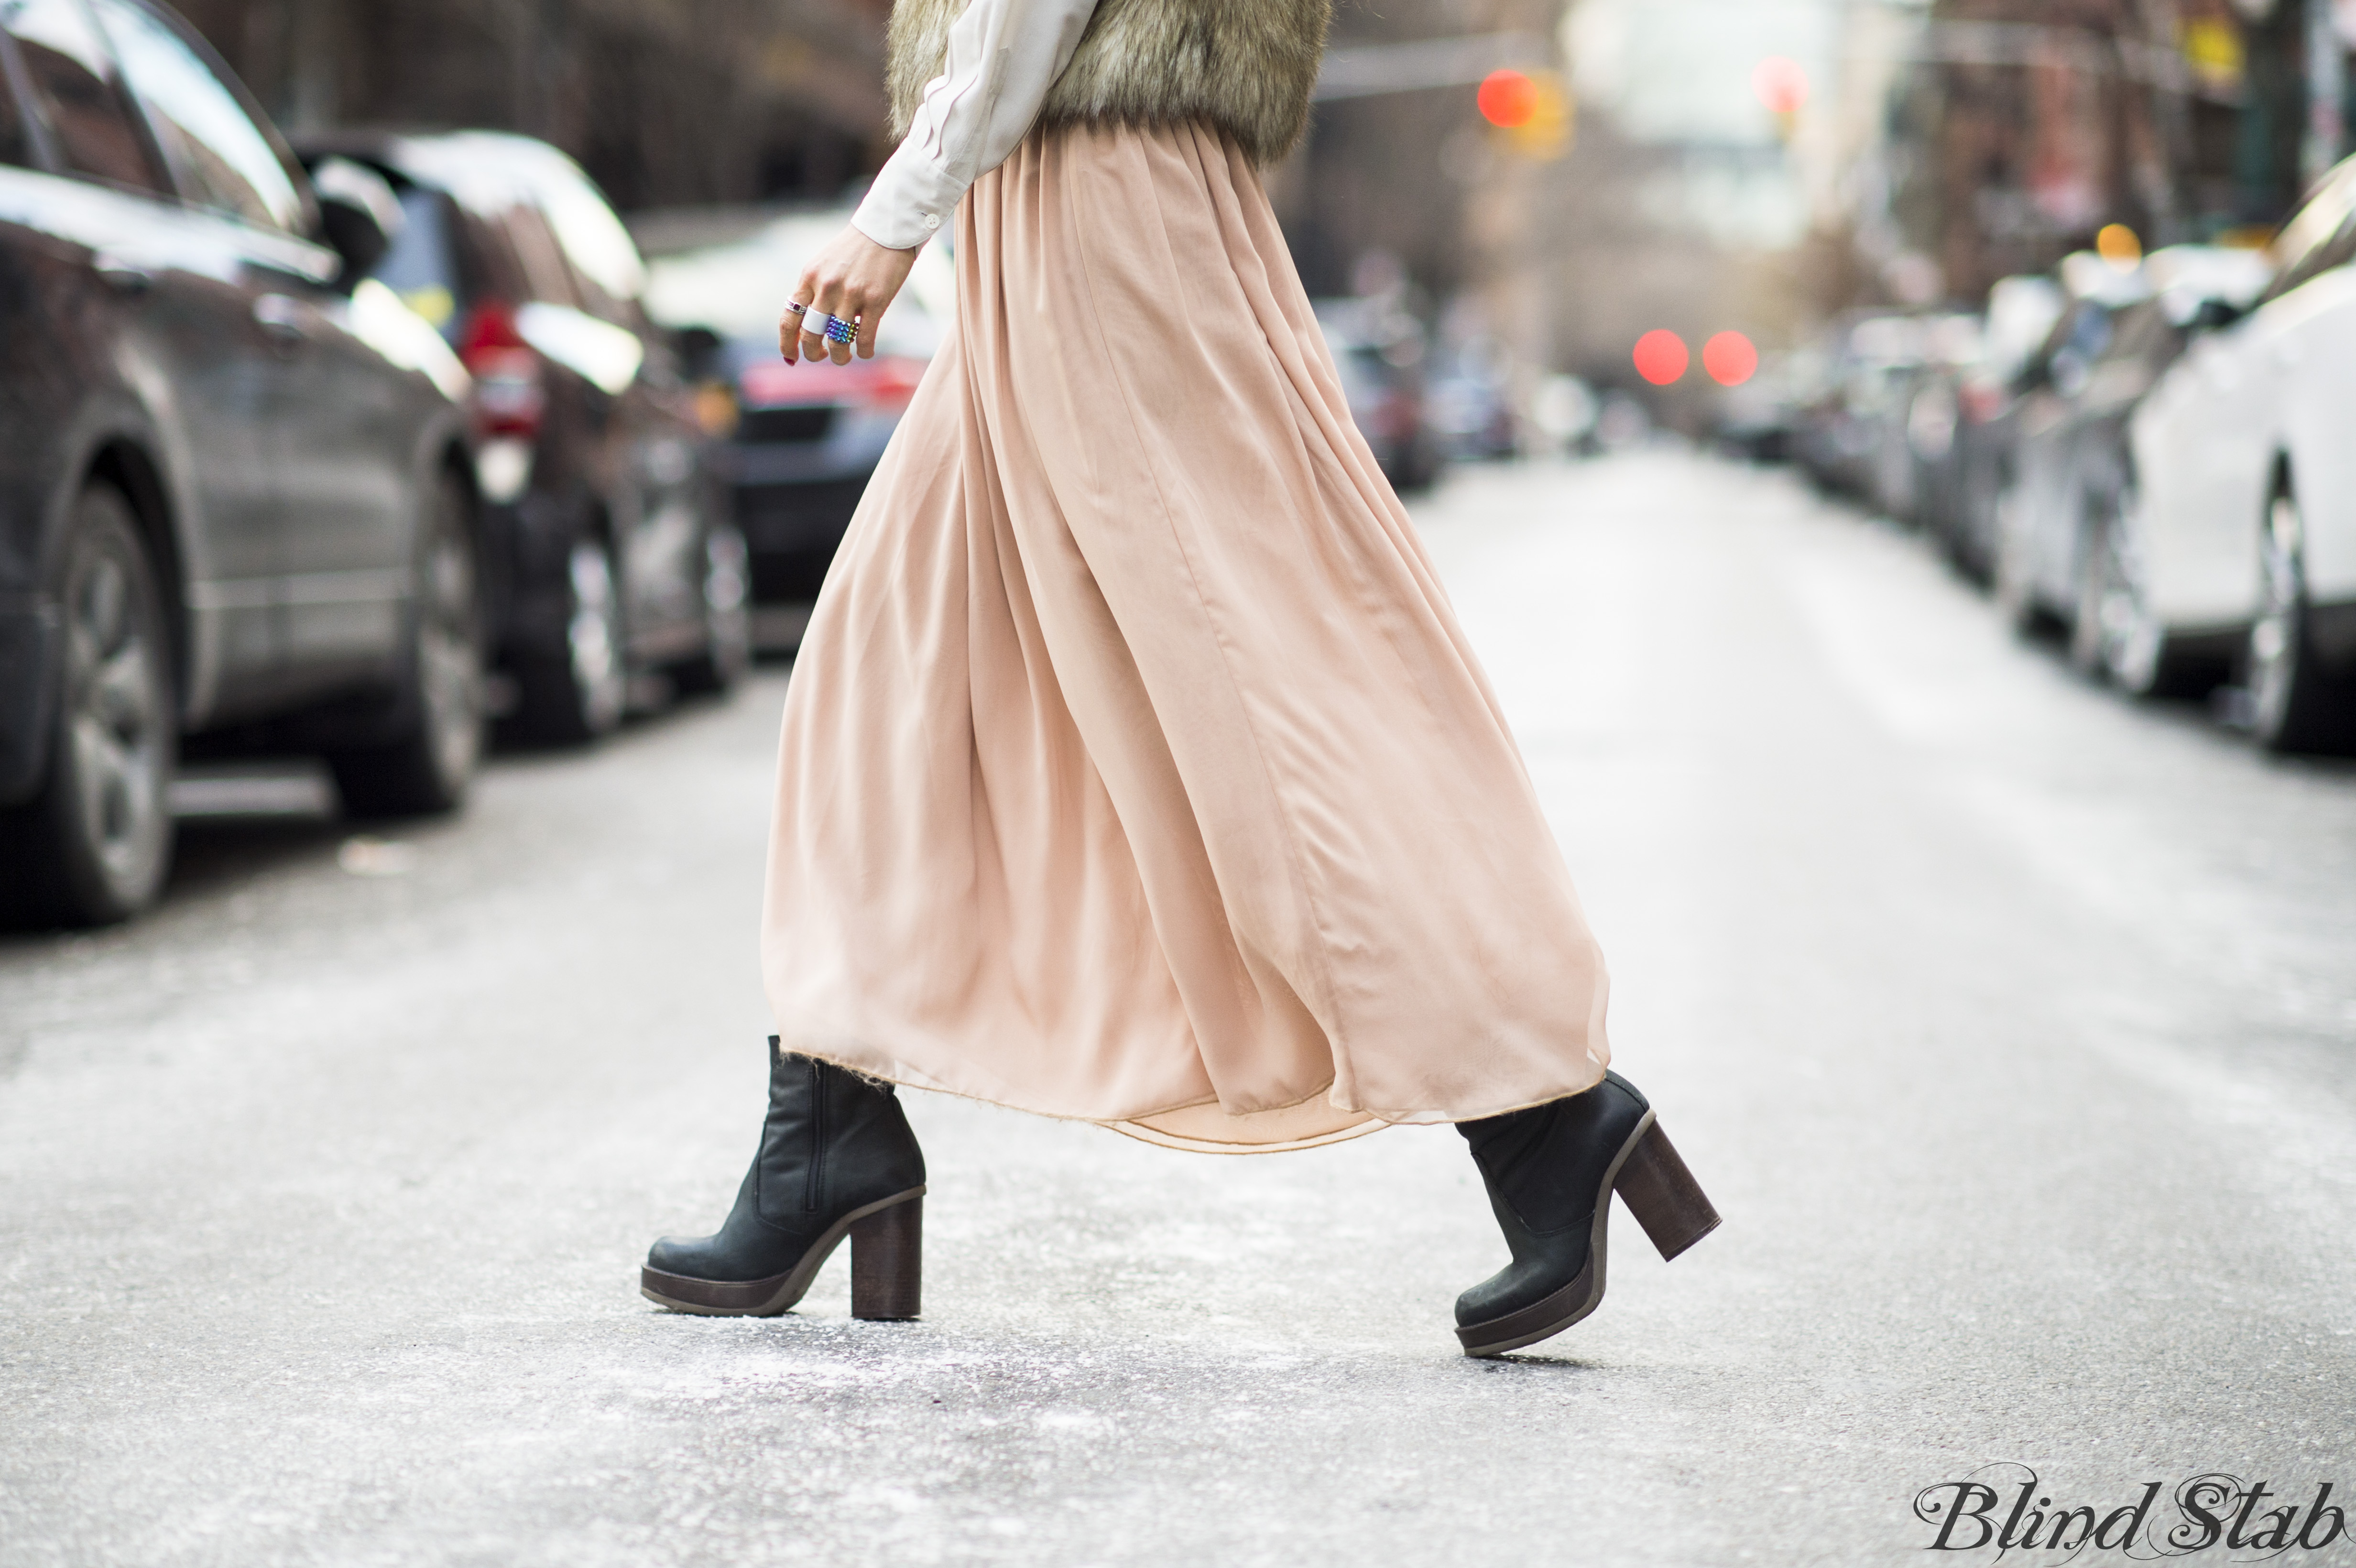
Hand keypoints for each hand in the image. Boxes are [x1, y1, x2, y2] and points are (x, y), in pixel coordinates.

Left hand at [781, 226, 920, 365]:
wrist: (886, 229)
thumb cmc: (855, 250)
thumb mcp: (824, 265)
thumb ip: (814, 290)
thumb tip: (808, 326)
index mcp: (809, 278)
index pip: (789, 319)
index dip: (787, 344)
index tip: (792, 358)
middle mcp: (826, 287)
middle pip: (811, 335)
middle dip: (814, 354)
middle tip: (822, 356)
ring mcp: (851, 294)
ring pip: (838, 341)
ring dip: (841, 357)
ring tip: (845, 357)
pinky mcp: (876, 300)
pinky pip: (865, 338)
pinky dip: (864, 351)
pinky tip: (865, 352)